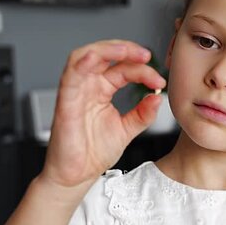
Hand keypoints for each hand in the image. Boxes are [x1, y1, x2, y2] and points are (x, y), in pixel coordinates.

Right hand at [40, 40, 165, 192]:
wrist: (77, 176)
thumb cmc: (94, 152)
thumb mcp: (127, 129)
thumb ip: (143, 113)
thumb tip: (157, 98)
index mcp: (102, 90)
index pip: (123, 69)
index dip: (143, 71)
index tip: (160, 82)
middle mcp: (89, 87)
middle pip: (105, 55)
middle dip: (127, 49)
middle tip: (147, 55)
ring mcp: (76, 92)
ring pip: (85, 56)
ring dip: (107, 48)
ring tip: (128, 51)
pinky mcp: (65, 101)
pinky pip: (70, 74)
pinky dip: (82, 62)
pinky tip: (97, 58)